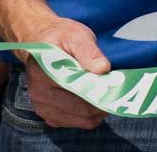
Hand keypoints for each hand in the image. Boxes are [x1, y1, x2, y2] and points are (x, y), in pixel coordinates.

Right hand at [17, 15, 111, 129]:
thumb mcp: (76, 36)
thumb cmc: (59, 37)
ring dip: (97, 109)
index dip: (100, 94)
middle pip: (82, 112)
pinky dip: (89, 113)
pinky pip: (77, 121)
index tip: (116, 87)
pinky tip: (93, 97)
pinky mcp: (50, 115)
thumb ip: (88, 52)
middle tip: (116, 89)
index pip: (78, 96)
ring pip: (82, 120)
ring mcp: (44, 109)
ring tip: (105, 91)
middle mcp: (40, 97)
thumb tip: (102, 69)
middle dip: (102, 102)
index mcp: (44, 76)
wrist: (41, 41)